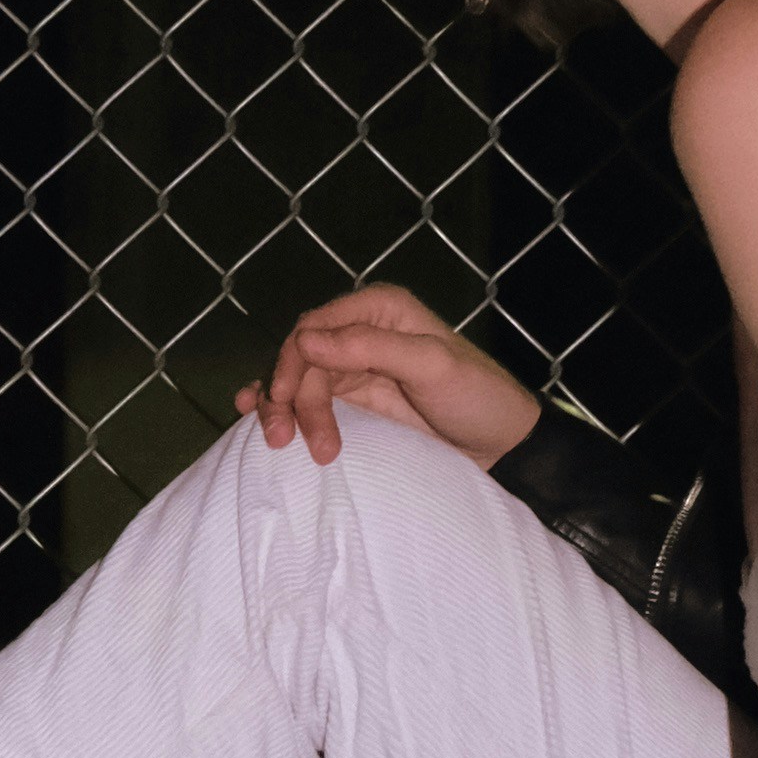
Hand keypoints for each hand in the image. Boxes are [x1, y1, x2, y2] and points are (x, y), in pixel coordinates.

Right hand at [233, 284, 542, 470]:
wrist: (503, 446)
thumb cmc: (478, 399)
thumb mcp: (432, 367)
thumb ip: (370, 348)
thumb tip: (303, 338)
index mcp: (380, 311)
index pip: (314, 327)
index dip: (289, 361)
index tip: (281, 399)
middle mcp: (362, 332)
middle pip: (300, 357)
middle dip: (285, 396)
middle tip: (282, 441)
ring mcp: (356, 367)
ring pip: (298, 380)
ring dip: (280, 409)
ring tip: (276, 444)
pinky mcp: (356, 400)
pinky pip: (308, 399)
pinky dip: (283, 408)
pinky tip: (254, 418)